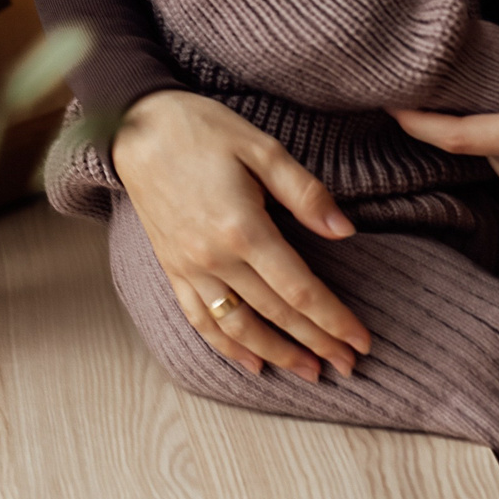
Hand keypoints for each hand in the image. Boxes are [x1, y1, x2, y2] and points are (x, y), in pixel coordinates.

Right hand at [108, 90, 372, 382]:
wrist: (137, 126)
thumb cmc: (203, 129)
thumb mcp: (263, 147)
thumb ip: (305, 192)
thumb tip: (345, 231)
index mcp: (243, 228)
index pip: (299, 289)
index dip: (333, 319)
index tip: (361, 341)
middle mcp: (214, 257)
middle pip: (275, 314)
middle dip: (316, 343)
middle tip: (349, 366)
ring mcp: (189, 268)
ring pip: (238, 327)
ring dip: (277, 354)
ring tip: (308, 372)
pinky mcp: (172, 268)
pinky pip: (200, 319)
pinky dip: (227, 347)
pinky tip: (252, 363)